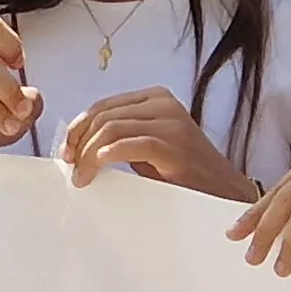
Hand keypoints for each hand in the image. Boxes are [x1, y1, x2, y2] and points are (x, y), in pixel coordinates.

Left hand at [61, 88, 258, 199]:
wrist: (224, 193)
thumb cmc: (183, 174)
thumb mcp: (147, 147)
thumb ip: (120, 136)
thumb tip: (75, 146)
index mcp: (155, 97)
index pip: (103, 106)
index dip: (78, 128)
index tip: (66, 154)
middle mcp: (163, 103)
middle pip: (103, 115)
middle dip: (79, 142)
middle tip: (71, 169)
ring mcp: (171, 122)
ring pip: (111, 128)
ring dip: (89, 154)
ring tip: (82, 177)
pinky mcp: (175, 146)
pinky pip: (130, 145)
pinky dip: (106, 156)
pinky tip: (97, 170)